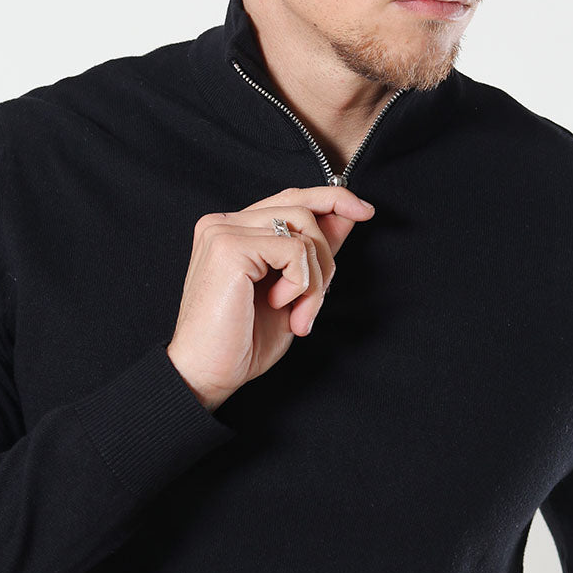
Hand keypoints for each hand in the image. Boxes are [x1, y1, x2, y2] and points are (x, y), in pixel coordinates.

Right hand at [165, 186, 374, 411]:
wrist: (208, 374)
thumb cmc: (242, 340)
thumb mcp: (292, 289)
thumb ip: (313, 250)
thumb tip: (349, 213)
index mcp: (233, 230)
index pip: (289, 199)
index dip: (331, 199)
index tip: (364, 211)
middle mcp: (223, 223)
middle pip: (302, 210)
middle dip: (325, 259)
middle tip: (313, 305)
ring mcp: (223, 231)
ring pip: (303, 229)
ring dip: (315, 279)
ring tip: (298, 314)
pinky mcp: (230, 247)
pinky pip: (294, 250)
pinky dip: (301, 284)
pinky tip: (279, 305)